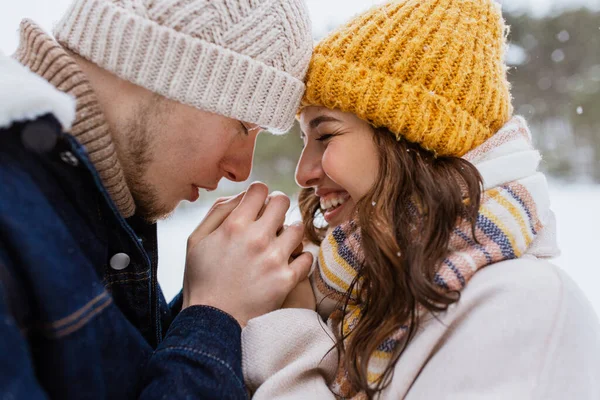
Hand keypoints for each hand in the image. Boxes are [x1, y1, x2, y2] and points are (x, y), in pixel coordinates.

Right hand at [182, 183, 313, 326]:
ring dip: (290, 233)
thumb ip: (218, 212)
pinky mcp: (287, 280)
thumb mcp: (196, 240)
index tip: (258, 204)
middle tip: (273, 219)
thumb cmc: (201, 279)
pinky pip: (307, 257)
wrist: (212, 321)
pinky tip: (289, 262)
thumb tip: (242, 196)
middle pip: (283, 201)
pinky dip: (301, 258)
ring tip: (280, 243)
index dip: (259, 193)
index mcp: (234, 225)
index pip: (259, 189)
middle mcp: (256, 238)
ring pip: (298, 228)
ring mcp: (274, 259)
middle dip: (278, 206)